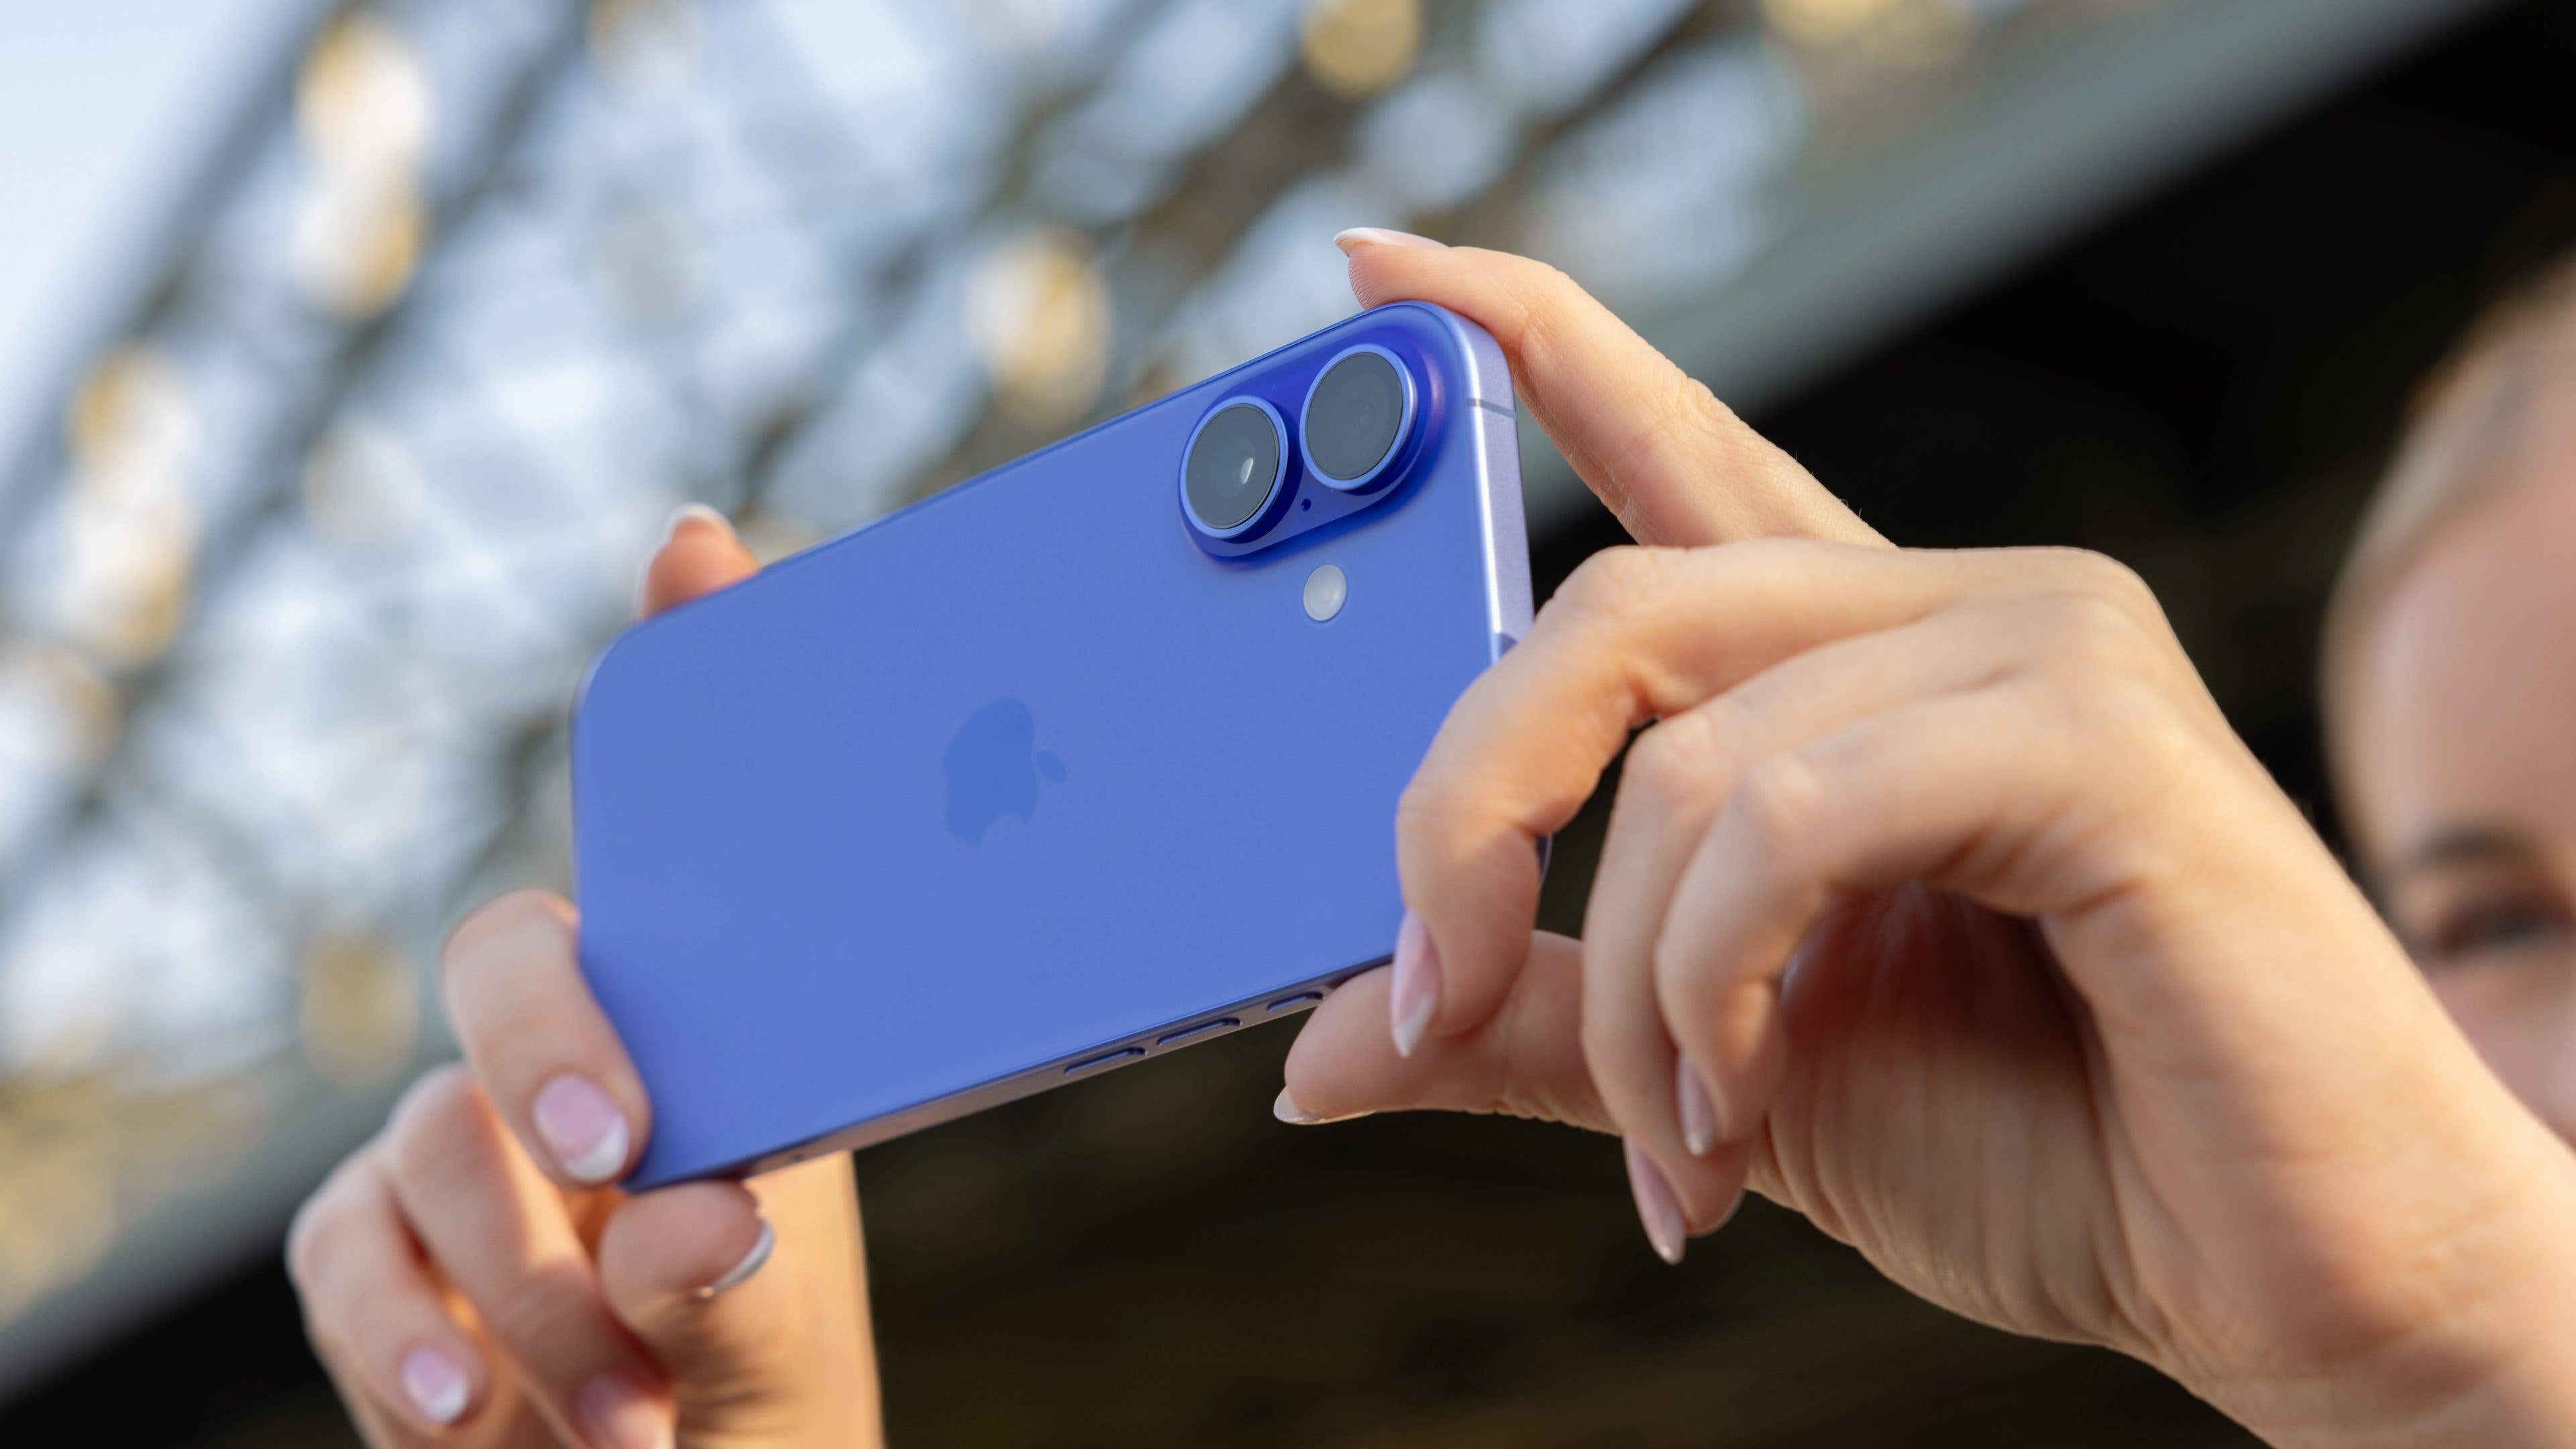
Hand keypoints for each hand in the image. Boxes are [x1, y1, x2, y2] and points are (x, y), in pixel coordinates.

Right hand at [288, 510, 880, 1448]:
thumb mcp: (786, 1329)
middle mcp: (580, 1060)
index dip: (686, 672)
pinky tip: (471, 1413)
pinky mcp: (373, 1255)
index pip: (686, 842)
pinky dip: (397, 1338)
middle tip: (622, 1146)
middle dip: (550, 1040)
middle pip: (511, 953)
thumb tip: (700, 1218)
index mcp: (711, 1037)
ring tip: (632, 1404)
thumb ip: (749, 1277)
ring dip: (531, 1280)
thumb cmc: (754, 1399)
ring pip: (430, 1131)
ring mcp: (464, 1148)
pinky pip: (344, 1255)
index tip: (700, 548)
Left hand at [1284, 235, 2575, 1444]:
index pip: (1672, 448)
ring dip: (1638, 992)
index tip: (1375, 265)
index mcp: (1861, 658)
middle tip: (1427, 992)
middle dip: (1469, 813)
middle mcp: (1950, 608)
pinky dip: (1720, 986)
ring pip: (1689, 752)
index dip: (1523, 339)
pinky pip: (1788, 815)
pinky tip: (1745, 1112)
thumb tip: (1320, 1052)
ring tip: (1684, 1145)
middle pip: (1612, 609)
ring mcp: (2038, 645)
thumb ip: (1544, 1022)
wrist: (2288, 1276)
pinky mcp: (2096, 733)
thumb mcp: (1721, 1071)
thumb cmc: (2046, 1150)